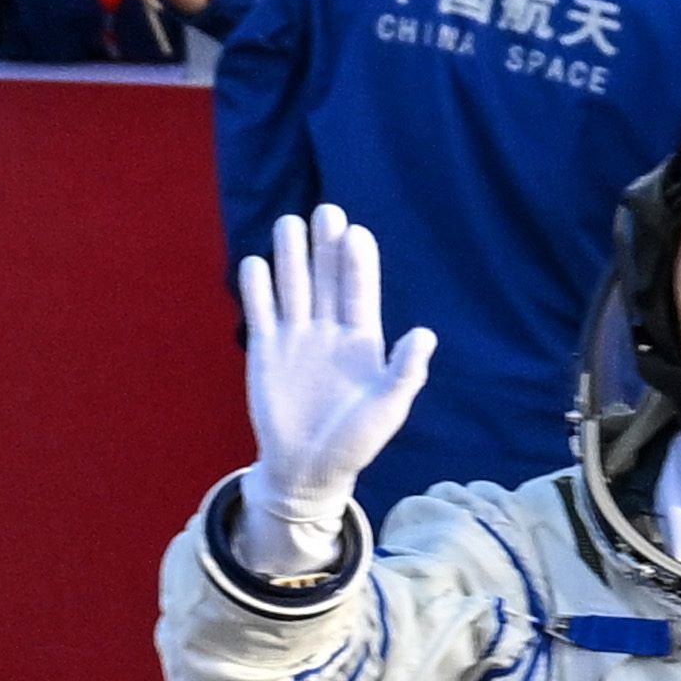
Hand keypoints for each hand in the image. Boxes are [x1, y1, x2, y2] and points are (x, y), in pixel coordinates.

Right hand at [232, 205, 431, 555]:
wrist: (308, 468)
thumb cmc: (355, 441)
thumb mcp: (387, 411)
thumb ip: (404, 373)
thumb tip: (425, 334)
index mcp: (362, 338)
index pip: (359, 291)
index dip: (358, 264)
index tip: (356, 234)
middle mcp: (329, 328)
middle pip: (326, 277)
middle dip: (326, 246)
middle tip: (327, 212)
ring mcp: (295, 335)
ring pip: (293, 285)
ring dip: (291, 256)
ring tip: (290, 224)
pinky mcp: (266, 348)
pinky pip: (261, 311)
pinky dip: (256, 287)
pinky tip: (255, 264)